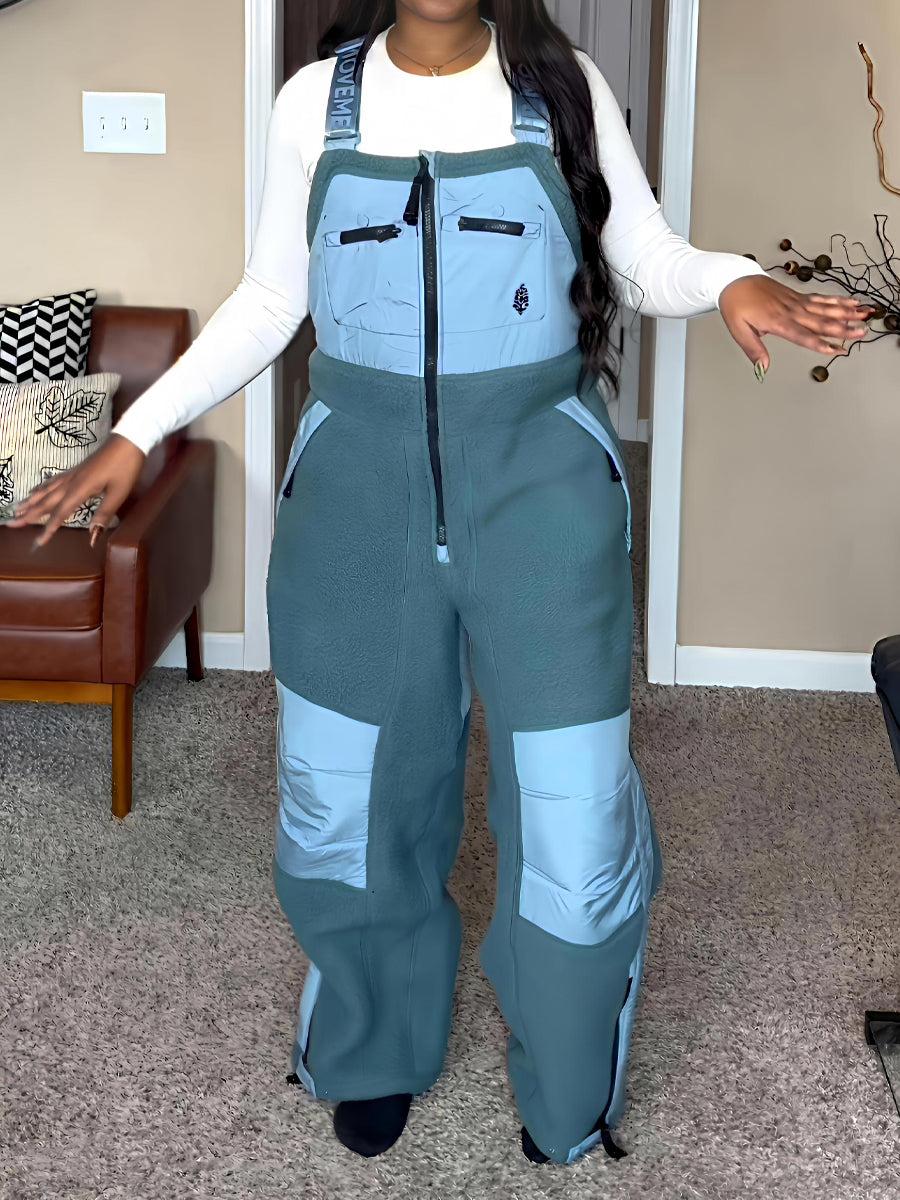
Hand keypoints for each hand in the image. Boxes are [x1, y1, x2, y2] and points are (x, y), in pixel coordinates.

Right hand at [7, 433, 145, 547]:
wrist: (128, 440)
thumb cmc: (126, 467)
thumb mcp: (119, 493)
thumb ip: (104, 514)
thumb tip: (93, 536)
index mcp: (80, 489)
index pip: (60, 513)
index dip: (49, 529)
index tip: (38, 542)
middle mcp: (71, 482)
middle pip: (46, 501)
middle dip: (28, 514)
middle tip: (11, 524)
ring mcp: (72, 474)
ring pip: (46, 490)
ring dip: (30, 501)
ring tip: (17, 510)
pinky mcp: (76, 470)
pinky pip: (52, 481)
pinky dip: (41, 487)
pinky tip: (35, 490)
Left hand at [717, 274, 874, 375]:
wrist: (735, 280)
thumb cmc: (736, 305)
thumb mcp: (739, 331)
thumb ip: (754, 350)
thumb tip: (762, 368)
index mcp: (778, 322)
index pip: (803, 336)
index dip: (821, 344)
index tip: (836, 349)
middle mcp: (791, 311)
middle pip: (821, 322)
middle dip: (843, 328)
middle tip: (861, 333)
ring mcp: (797, 302)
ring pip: (826, 308)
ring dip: (846, 312)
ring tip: (864, 315)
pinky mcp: (798, 296)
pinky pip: (821, 299)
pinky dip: (837, 301)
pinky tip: (850, 302)